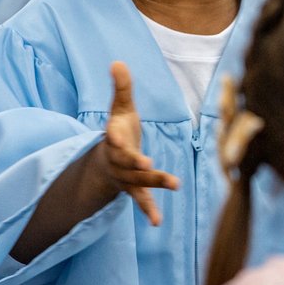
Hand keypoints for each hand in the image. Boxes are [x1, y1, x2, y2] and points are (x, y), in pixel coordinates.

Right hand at [99, 61, 178, 225]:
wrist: (107, 159)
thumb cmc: (119, 129)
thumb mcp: (120, 108)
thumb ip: (121, 88)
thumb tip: (117, 62)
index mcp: (114, 138)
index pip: (114, 137)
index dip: (115, 136)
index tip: (115, 133)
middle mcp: (118, 160)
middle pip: (128, 162)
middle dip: (137, 163)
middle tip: (148, 165)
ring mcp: (126, 177)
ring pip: (139, 181)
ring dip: (155, 183)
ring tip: (175, 183)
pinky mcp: (135, 188)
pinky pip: (141, 200)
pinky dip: (148, 210)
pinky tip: (157, 222)